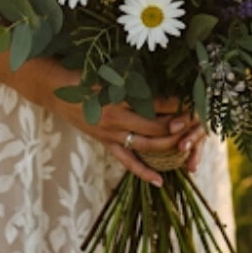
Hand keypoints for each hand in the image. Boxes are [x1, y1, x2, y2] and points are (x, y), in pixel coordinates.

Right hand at [0, 32, 206, 183]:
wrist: (52, 88)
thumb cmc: (82, 73)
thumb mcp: (109, 71)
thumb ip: (133, 78)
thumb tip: (164, 80)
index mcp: (117, 97)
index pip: (157, 104)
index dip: (179, 105)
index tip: (197, 101)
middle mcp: (115, 119)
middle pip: (157, 128)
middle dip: (180, 127)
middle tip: (199, 124)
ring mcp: (109, 134)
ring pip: (147, 147)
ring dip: (170, 147)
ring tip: (189, 146)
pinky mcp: (104, 143)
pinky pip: (127, 161)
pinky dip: (144, 172)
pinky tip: (162, 181)